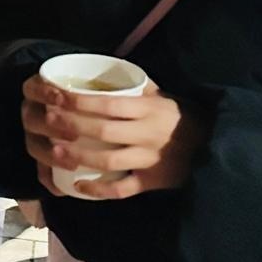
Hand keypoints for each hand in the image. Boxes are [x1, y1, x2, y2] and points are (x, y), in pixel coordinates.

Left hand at [20, 74, 206, 199]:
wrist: (214, 146)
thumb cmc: (181, 117)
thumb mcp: (162, 96)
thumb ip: (134, 87)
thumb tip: (100, 71)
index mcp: (149, 110)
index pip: (109, 104)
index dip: (80, 101)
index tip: (56, 96)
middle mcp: (148, 134)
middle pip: (103, 132)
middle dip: (72, 126)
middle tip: (47, 120)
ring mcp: (149, 160)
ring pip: (109, 162)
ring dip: (79, 157)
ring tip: (54, 152)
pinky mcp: (152, 182)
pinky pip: (122, 190)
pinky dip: (99, 190)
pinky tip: (78, 186)